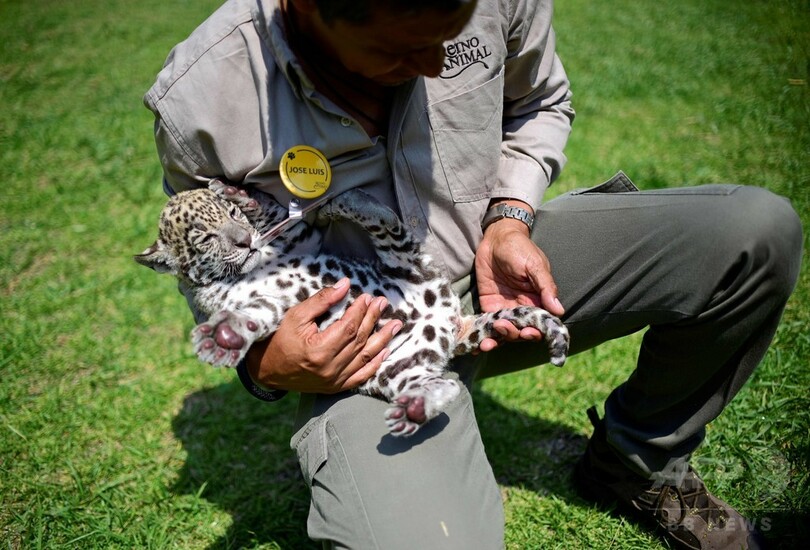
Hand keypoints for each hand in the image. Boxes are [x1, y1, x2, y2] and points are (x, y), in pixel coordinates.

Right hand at [245, 278, 401, 392]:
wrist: (267, 369)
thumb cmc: (279, 339)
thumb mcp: (296, 315)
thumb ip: (322, 301)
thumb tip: (345, 285)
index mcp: (318, 350)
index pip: (348, 327)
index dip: (360, 311)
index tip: (368, 297)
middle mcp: (329, 368)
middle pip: (359, 340)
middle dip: (373, 319)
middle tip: (383, 304)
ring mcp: (333, 380)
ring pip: (365, 357)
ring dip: (382, 340)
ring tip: (395, 325)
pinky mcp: (335, 387)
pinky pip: (361, 376)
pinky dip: (375, 364)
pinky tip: (385, 351)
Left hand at [475, 213, 563, 351]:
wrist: (496, 237)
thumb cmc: (520, 248)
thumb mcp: (534, 265)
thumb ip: (545, 286)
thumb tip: (558, 310)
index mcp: (538, 300)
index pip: (540, 324)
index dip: (536, 332)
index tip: (528, 332)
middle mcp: (522, 308)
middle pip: (520, 331)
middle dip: (513, 335)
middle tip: (503, 327)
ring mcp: (504, 308)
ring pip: (503, 332)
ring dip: (496, 340)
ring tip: (487, 342)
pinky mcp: (488, 305)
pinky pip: (487, 324)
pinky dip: (482, 335)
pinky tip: (475, 345)